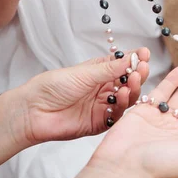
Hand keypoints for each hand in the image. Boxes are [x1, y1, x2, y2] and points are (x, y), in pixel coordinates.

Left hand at [18, 48, 149, 144]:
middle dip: (138, 74)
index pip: (123, 65)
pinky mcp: (101, 123)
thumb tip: (131, 57)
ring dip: (134, 89)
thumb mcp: (84, 73)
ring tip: (134, 81)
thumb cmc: (53, 86)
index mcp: (100, 72)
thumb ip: (110, 69)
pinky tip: (123, 96)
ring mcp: (104, 105)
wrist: (33, 111)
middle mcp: (104, 88)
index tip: (144, 54)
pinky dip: (124, 106)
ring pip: (127, 98)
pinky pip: (118, 115)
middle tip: (142, 68)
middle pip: (129, 82)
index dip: (135, 60)